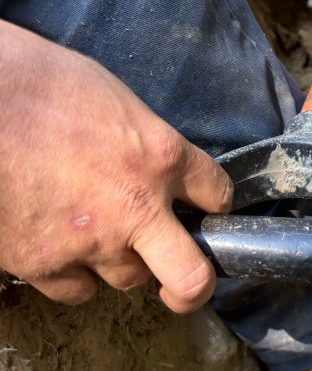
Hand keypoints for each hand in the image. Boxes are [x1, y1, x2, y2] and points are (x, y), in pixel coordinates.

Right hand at [0, 20, 232, 311]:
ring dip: (120, 262)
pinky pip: (75, 289)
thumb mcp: (112, 98)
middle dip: (194, 287)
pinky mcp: (43, 263)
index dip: (213, 205)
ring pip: (128, 280)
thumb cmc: (36, 82)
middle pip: (191, 278)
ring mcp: (91, 241)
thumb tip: (147, 160)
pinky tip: (59, 246)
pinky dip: (72, 274)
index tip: (203, 210)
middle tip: (185, 283)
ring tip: (97, 235)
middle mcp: (136, 206)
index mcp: (160, 155)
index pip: (217, 195)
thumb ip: (140, 140)